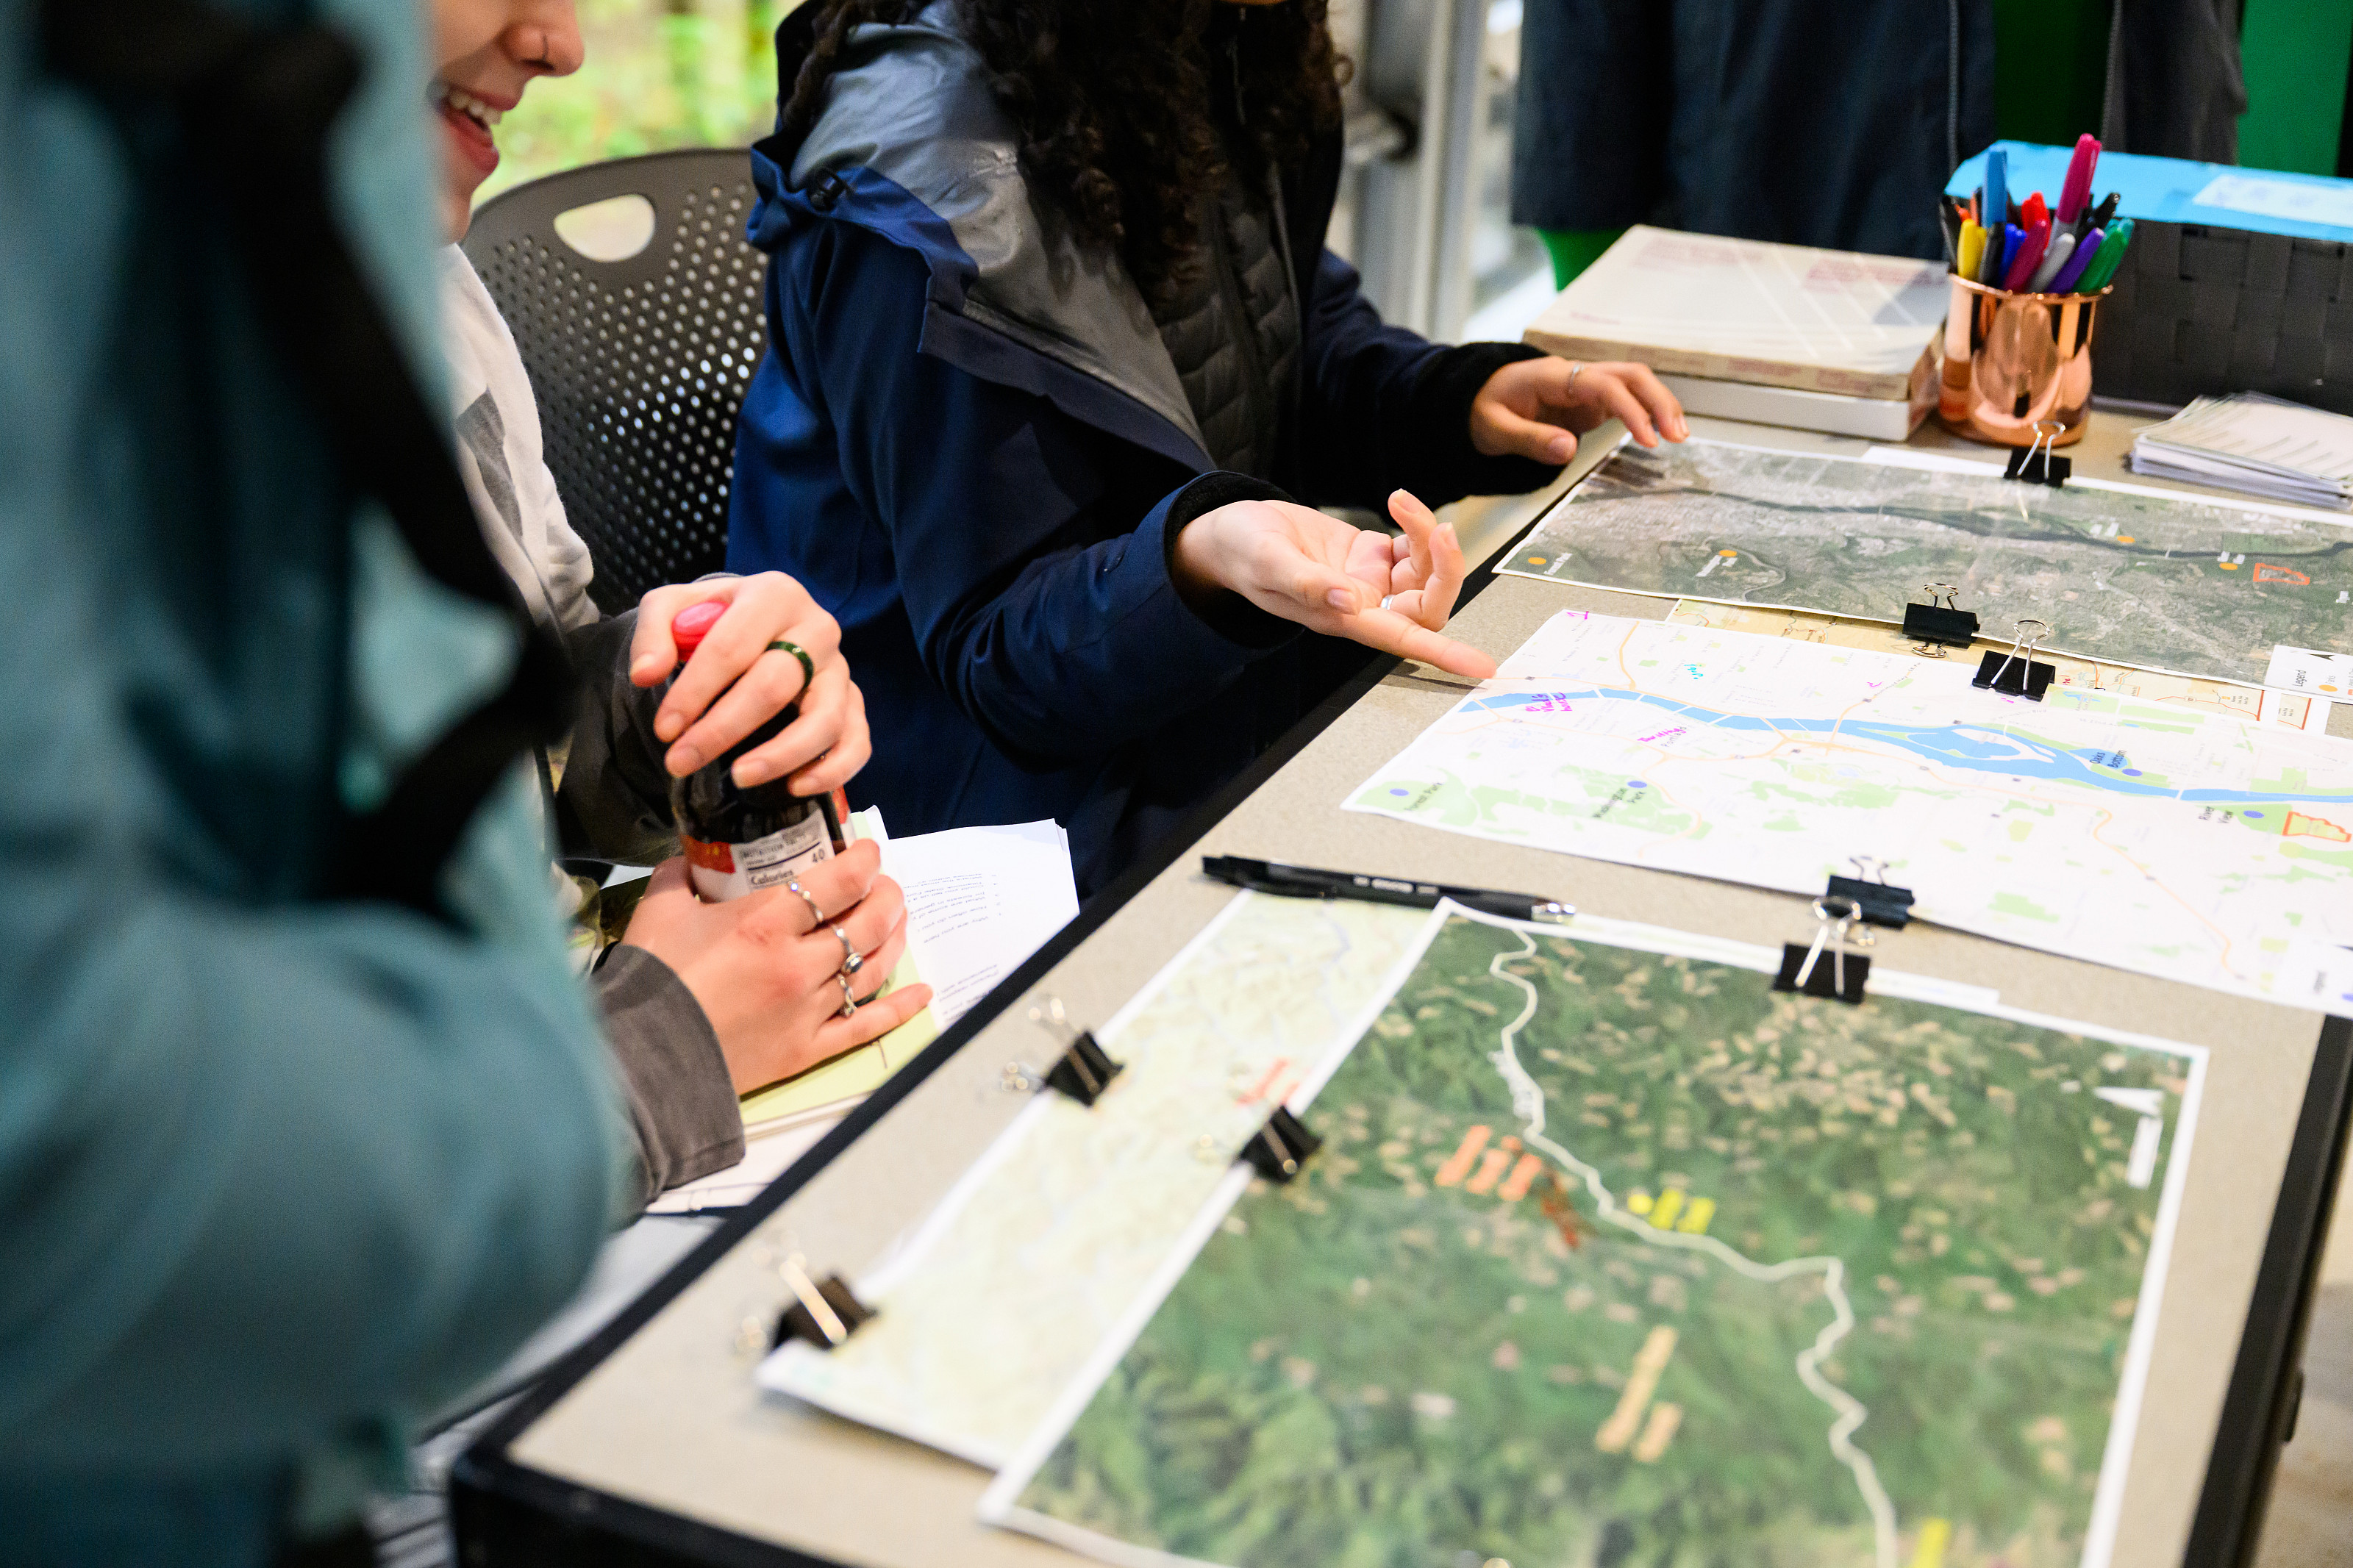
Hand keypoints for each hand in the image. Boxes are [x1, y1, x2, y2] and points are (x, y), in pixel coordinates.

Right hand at [619, 842, 932, 1093]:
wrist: (641, 1060)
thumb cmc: (651, 984)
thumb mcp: (659, 913)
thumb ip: (679, 877)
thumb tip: (689, 859)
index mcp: (765, 923)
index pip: (839, 881)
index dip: (864, 861)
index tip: (868, 851)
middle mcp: (798, 964)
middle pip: (867, 922)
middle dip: (886, 896)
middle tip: (885, 885)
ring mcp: (808, 1009)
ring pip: (872, 967)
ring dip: (893, 938)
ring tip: (898, 921)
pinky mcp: (808, 1049)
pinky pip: (866, 1026)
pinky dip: (899, 1008)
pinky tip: (921, 993)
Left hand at [627, 572, 870, 792]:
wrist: (763, 622)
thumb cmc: (717, 618)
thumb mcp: (674, 607)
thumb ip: (654, 632)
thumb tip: (646, 675)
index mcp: (774, 595)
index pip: (731, 647)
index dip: (694, 692)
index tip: (664, 730)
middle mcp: (817, 629)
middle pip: (774, 686)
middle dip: (723, 729)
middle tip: (681, 762)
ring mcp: (841, 669)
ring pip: (825, 719)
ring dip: (781, 755)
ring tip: (739, 778)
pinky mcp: (855, 703)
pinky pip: (857, 741)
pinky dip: (834, 769)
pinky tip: (796, 787)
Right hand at [1171, 488, 1497, 679]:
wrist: (1230, 531)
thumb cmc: (1240, 551)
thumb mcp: (1267, 562)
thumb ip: (1306, 583)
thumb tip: (1349, 601)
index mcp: (1340, 617)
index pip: (1404, 640)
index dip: (1444, 653)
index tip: (1482, 666)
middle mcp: (1361, 605)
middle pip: (1427, 604)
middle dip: (1445, 568)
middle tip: (1440, 529)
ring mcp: (1367, 581)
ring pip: (1425, 572)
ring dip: (1428, 537)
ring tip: (1403, 503)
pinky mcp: (1368, 556)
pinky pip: (1412, 547)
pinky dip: (1416, 523)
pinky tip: (1399, 503)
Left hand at [1470, 356, 1687, 461]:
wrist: (1477, 397)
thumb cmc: (1483, 409)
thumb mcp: (1494, 429)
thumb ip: (1529, 439)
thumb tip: (1568, 449)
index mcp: (1552, 376)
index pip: (1602, 385)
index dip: (1629, 409)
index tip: (1648, 440)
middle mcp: (1575, 374)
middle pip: (1630, 374)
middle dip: (1659, 401)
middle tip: (1677, 436)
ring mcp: (1586, 386)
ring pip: (1634, 383)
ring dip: (1660, 405)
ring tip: (1680, 437)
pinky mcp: (1590, 400)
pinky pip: (1627, 400)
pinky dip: (1648, 413)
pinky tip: (1663, 434)